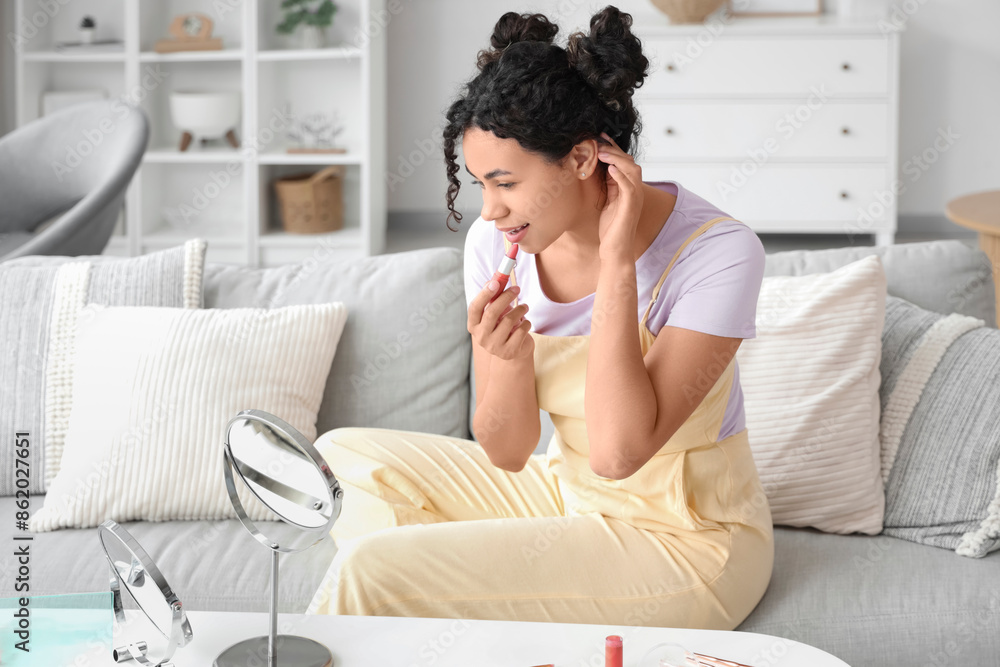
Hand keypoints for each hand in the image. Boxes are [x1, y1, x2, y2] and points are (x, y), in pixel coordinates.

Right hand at [467, 281, 532, 360]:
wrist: (514, 350)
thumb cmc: (502, 326)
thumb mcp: (495, 311)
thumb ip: (492, 297)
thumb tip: (493, 281)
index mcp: (473, 325)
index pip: (474, 308)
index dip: (484, 294)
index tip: (496, 282)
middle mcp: (481, 337)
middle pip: (492, 313)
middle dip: (506, 297)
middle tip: (517, 289)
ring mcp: (494, 346)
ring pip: (509, 320)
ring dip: (520, 309)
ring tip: (525, 307)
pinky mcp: (509, 351)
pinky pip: (521, 330)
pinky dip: (526, 323)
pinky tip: (525, 323)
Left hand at [595, 131, 643, 261]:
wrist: (615, 250)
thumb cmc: (610, 228)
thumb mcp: (607, 201)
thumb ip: (607, 185)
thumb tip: (597, 168)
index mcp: (628, 188)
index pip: (623, 162)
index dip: (613, 148)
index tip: (600, 137)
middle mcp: (634, 190)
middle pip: (629, 161)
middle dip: (614, 149)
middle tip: (598, 141)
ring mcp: (635, 197)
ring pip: (631, 169)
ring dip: (616, 158)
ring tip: (601, 152)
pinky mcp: (631, 205)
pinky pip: (629, 185)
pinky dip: (620, 174)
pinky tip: (609, 168)